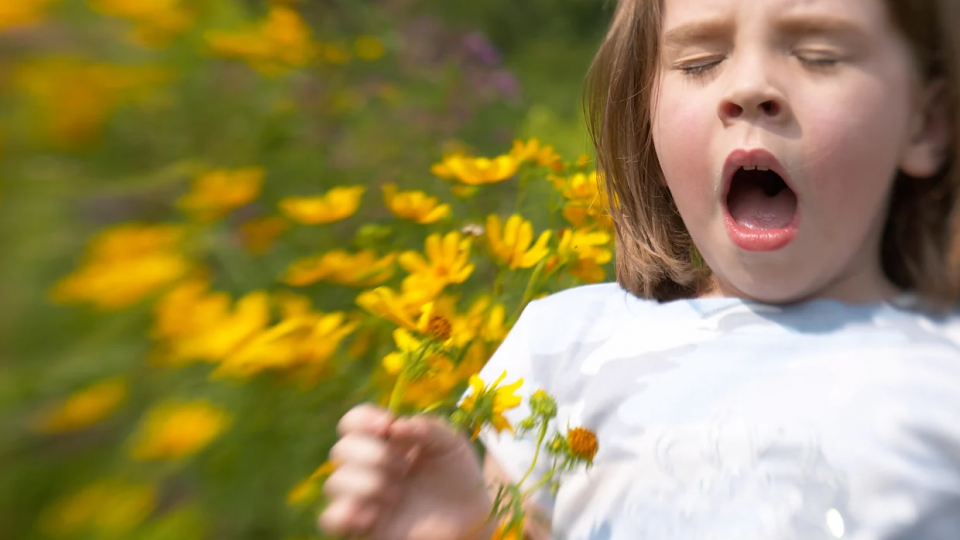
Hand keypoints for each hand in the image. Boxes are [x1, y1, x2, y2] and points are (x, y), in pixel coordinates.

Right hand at [318, 404, 495, 539]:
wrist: (470, 519)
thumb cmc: (459, 476)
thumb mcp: (452, 443)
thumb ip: (429, 427)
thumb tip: (395, 426)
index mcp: (385, 441)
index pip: (353, 422)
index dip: (362, 419)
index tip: (387, 426)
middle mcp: (368, 466)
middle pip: (340, 450)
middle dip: (373, 454)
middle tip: (404, 467)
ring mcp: (363, 496)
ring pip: (334, 483)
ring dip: (367, 483)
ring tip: (397, 494)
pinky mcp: (362, 525)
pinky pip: (330, 518)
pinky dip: (347, 513)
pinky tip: (375, 515)